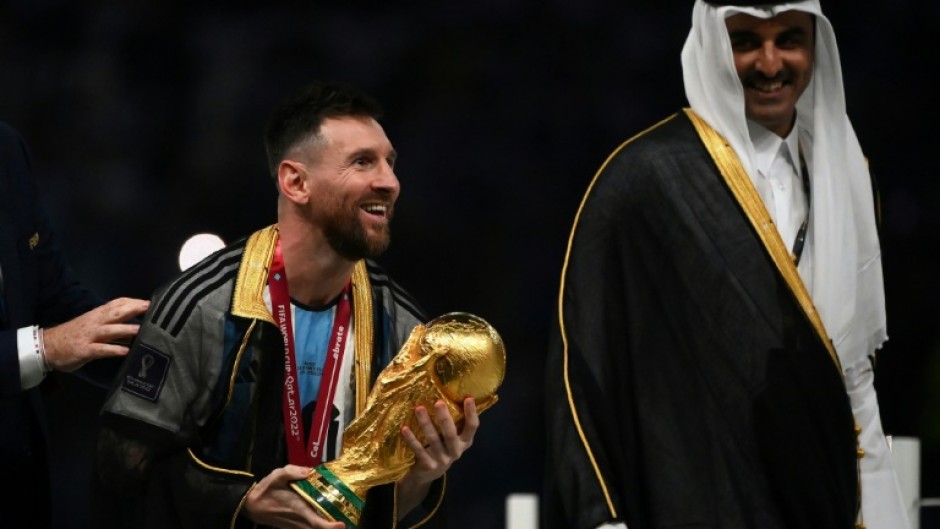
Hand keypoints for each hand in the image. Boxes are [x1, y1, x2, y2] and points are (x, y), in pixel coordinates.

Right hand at [42, 297, 149, 371]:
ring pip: (109, 330)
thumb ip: (112, 325)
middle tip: (150, 309)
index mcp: (97, 315)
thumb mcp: (93, 326)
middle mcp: (94, 323)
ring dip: (126, 329)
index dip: (132, 302)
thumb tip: (134, 327)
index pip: (116, 303)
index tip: (149, 302)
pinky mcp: (84, 350)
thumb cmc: (74, 336)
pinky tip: (125, 351)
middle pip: (115, 313)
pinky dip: (113, 350)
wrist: (46, 346)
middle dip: (133, 310)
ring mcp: (89, 336)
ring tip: (141, 330)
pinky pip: (100, 350)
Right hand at [244, 465, 344, 528]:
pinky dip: (318, 526)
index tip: (341, 525)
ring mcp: (295, 525)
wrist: (252, 505)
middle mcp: (299, 520)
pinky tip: (325, 517)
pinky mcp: (293, 526)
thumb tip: (309, 471)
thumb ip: (292, 471)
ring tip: (338, 520)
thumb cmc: (266, 490)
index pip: (315, 522)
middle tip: (346, 521)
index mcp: (298, 508)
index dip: (328, 526)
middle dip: (331, 528)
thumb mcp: (277, 475)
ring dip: (325, 527)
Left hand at [397, 397, 478, 515]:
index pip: (472, 427)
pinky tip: (405, 428)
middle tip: (438, 402)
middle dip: (444, 418)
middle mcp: (456, 451)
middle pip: (451, 434)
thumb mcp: (453, 438)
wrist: (429, 474)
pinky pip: (419, 450)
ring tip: (419, 408)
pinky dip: (411, 439)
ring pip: (433, 440)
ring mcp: (442, 459)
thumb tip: (453, 395)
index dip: (471, 413)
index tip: (468, 398)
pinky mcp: (428, 465)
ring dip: (426, 424)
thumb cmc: (442, 447)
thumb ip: (455, 423)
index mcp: (465, 442)